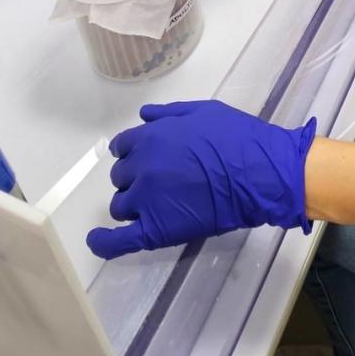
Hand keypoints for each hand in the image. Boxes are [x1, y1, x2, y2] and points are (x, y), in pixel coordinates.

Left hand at [86, 100, 316, 259]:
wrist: (258, 173)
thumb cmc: (236, 137)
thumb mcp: (203, 112)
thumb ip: (168, 114)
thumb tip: (142, 116)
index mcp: (150, 137)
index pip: (122, 146)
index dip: (131, 152)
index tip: (142, 158)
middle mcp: (141, 167)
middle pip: (121, 176)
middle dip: (134, 177)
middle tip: (159, 181)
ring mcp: (145, 200)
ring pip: (120, 205)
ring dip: (132, 203)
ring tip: (155, 206)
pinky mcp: (155, 230)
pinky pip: (118, 241)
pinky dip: (103, 243)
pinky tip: (95, 241)